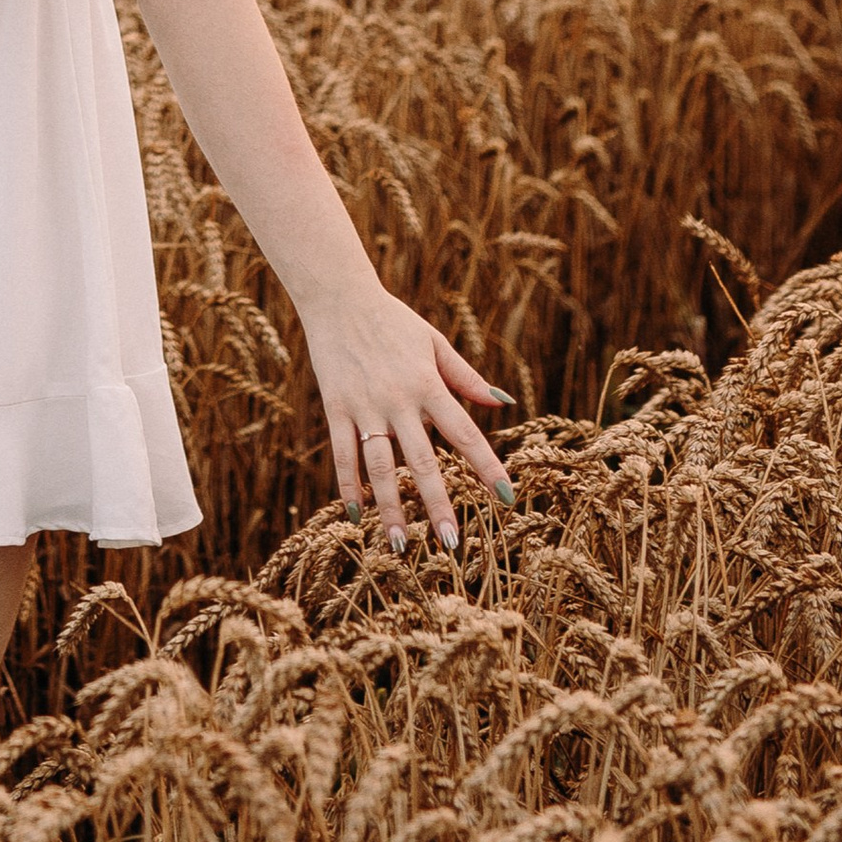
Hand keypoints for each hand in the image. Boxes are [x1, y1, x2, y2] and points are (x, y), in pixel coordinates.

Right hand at [301, 282, 511, 550]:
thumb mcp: (434, 342)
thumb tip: (502, 405)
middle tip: (452, 545)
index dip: (487, 466)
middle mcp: (398, 400)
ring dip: (391, 509)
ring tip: (400, 546)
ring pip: (380, 467)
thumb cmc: (392, 320)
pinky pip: (343, 453)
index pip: (465, 433)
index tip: (506, 498)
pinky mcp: (335, 408)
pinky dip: (348, 485)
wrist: (338, 295)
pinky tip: (357, 514)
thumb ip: (466, 377)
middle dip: (438, 504)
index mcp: (427, 384)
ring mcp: (364, 407)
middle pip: (423, 461)